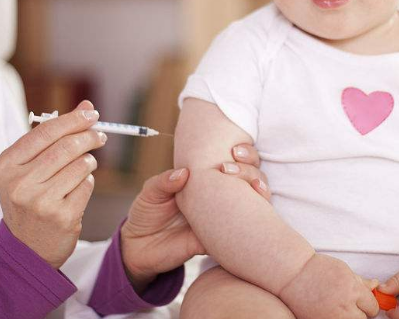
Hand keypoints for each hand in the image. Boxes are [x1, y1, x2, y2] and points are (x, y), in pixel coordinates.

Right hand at [0, 100, 105, 267]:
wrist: (26, 248)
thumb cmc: (29, 200)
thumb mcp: (29, 167)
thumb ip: (54, 136)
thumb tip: (86, 106)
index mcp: (5, 166)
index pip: (45, 132)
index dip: (73, 119)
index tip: (92, 114)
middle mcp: (19, 184)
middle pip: (66, 146)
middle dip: (89, 136)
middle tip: (100, 135)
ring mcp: (39, 202)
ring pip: (80, 165)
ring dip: (89, 162)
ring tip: (84, 167)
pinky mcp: (61, 216)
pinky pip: (87, 185)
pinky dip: (88, 182)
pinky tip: (77, 188)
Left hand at [120, 143, 271, 291]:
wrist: (139, 247)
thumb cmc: (147, 212)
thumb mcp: (150, 193)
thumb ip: (164, 182)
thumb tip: (184, 173)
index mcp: (206, 179)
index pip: (233, 162)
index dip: (243, 154)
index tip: (236, 150)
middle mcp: (219, 196)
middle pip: (250, 178)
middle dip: (252, 170)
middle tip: (232, 169)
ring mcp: (221, 218)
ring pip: (252, 203)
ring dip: (259, 194)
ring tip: (254, 189)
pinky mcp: (217, 240)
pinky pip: (240, 233)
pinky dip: (250, 224)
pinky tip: (250, 218)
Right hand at [279, 253, 379, 318]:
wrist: (292, 275)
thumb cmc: (317, 269)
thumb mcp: (343, 270)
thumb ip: (361, 282)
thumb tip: (376, 286)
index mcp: (352, 290)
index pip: (373, 307)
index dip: (368, 304)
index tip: (362, 301)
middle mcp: (344, 306)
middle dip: (360, 312)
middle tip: (349, 305)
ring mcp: (331, 317)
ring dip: (349, 317)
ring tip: (339, 308)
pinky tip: (329, 311)